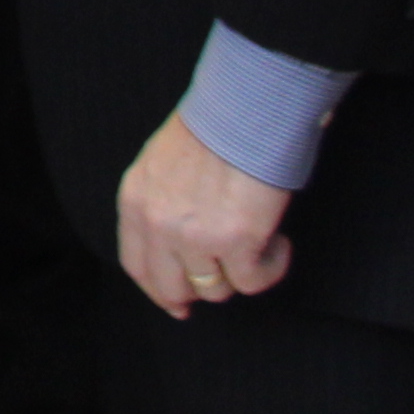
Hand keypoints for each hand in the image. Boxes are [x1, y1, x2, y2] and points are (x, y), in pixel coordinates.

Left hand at [115, 111, 293, 317]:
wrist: (244, 108)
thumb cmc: (211, 128)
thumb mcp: (160, 164)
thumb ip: (160, 203)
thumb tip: (175, 244)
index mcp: (136, 201)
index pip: (137, 265)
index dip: (159, 291)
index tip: (177, 304)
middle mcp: (159, 223)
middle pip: (173, 286)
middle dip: (200, 290)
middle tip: (227, 278)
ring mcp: (196, 235)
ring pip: (215, 288)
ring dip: (240, 272)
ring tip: (256, 241)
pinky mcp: (238, 241)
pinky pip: (253, 281)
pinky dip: (271, 268)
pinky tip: (278, 243)